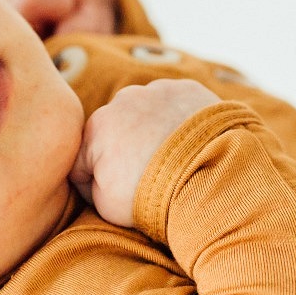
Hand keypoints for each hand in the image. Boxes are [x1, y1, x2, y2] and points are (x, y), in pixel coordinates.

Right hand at [71, 78, 219, 226]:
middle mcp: (123, 100)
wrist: (210, 175)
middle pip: (118, 130)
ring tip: (175, 161)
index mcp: (97, 128)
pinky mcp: (189, 88)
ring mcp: (158, 89)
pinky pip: (179, 105)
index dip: (96, 183)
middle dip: (127, 151)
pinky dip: (182, 122)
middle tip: (150, 177)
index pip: (85, 159)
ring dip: (155, 132)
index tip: (117, 197)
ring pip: (149, 113)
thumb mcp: (106, 206)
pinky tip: (193, 144)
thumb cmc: (154, 195)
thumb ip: (93, 187)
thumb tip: (95, 178)